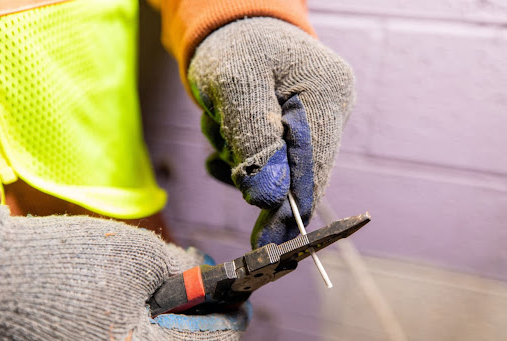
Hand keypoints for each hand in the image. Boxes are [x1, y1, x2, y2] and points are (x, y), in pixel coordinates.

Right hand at [0, 205, 247, 339]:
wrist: (3, 278)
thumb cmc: (67, 264)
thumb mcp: (138, 255)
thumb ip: (183, 270)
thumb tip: (208, 278)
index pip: (217, 340)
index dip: (235, 313)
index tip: (241, 293)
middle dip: (205, 316)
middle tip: (202, 286)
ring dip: (177, 320)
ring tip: (167, 289)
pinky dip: (151, 324)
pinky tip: (141, 301)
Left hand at [188, 18, 354, 247]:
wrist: (232, 27)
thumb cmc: (232, 48)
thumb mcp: (233, 87)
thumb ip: (252, 141)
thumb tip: (267, 199)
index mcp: (325, 95)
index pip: (313, 169)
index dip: (289, 211)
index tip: (266, 246)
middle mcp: (330, 109)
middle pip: (297, 174)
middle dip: (251, 171)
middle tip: (222, 146)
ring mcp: (316, 120)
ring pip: (278, 170)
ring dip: (240, 158)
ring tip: (221, 121)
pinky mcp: (296, 127)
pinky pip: (270, 161)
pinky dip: (241, 157)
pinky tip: (224, 133)